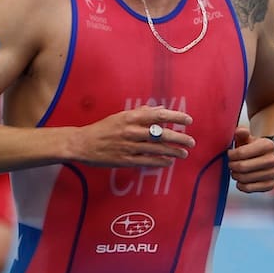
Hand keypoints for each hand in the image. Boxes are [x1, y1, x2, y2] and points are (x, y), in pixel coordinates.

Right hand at [75, 105, 193, 167]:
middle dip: (180, 137)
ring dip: (173, 152)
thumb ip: (140, 113)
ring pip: (157, 149)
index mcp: (130, 117)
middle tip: (191, 141)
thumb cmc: (102, 129)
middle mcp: (131, 131)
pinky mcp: (125, 160)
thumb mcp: (120, 116)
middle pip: (161, 134)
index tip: (188, 120)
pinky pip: (147, 161)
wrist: (82, 143)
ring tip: (184, 153)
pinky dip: (160, 162)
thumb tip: (158, 109)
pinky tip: (169, 162)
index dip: (176, 117)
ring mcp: (129, 146)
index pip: (159, 115)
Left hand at [227, 127, 273, 192]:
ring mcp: (273, 173)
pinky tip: (240, 180)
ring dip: (235, 176)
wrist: (268, 158)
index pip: (241, 153)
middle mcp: (273, 160)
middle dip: (232, 166)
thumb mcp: (248, 138)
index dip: (231, 155)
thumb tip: (238, 131)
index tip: (229, 154)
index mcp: (268, 145)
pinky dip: (241, 185)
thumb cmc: (253, 147)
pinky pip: (249, 188)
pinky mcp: (270, 185)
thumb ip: (242, 133)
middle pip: (243, 167)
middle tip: (230, 164)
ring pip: (245, 178)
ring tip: (235, 171)